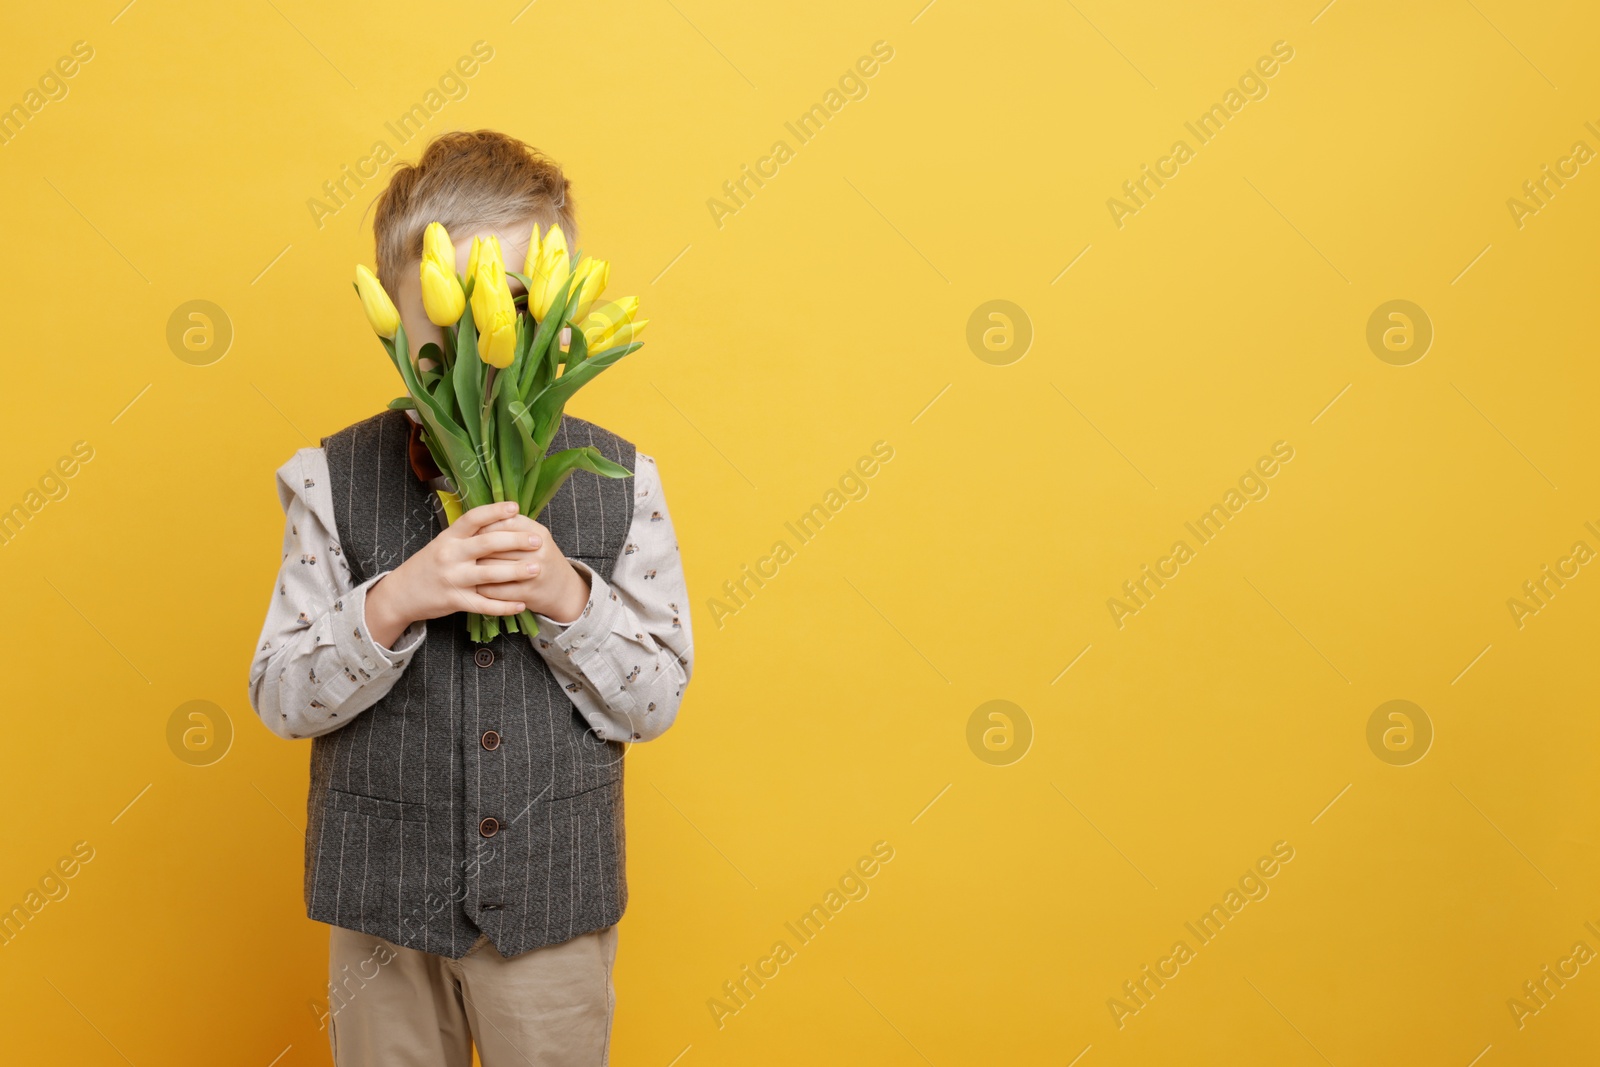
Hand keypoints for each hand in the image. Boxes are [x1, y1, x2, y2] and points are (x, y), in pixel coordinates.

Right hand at [364, 502, 539, 647]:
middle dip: (515, 541)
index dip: (494, 511)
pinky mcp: (455, 601)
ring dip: (516, 572)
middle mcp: (450, 555)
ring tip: (537, 568)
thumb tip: (500, 519)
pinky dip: (504, 606)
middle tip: (537, 540)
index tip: (515, 507)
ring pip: (489, 574)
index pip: (473, 518)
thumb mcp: (443, 543)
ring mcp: (453, 579)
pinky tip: (522, 604)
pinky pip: (484, 605)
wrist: (401, 593)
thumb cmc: (429, 564)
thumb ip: (467, 534)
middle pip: (487, 544)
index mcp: (449, 537)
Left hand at [476, 512, 591, 623]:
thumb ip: (511, 526)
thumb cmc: (541, 559)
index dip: (483, 528)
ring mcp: (533, 573)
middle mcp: (538, 550)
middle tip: (467, 553)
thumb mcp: (535, 537)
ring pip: (491, 568)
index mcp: (537, 532)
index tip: (473, 533)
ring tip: (469, 568)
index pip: (502, 522)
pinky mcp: (527, 593)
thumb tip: (477, 523)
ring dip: (476, 569)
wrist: (564, 590)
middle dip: (476, 550)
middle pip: (493, 545)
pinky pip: (495, 590)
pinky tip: (478, 586)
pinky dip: (483, 588)